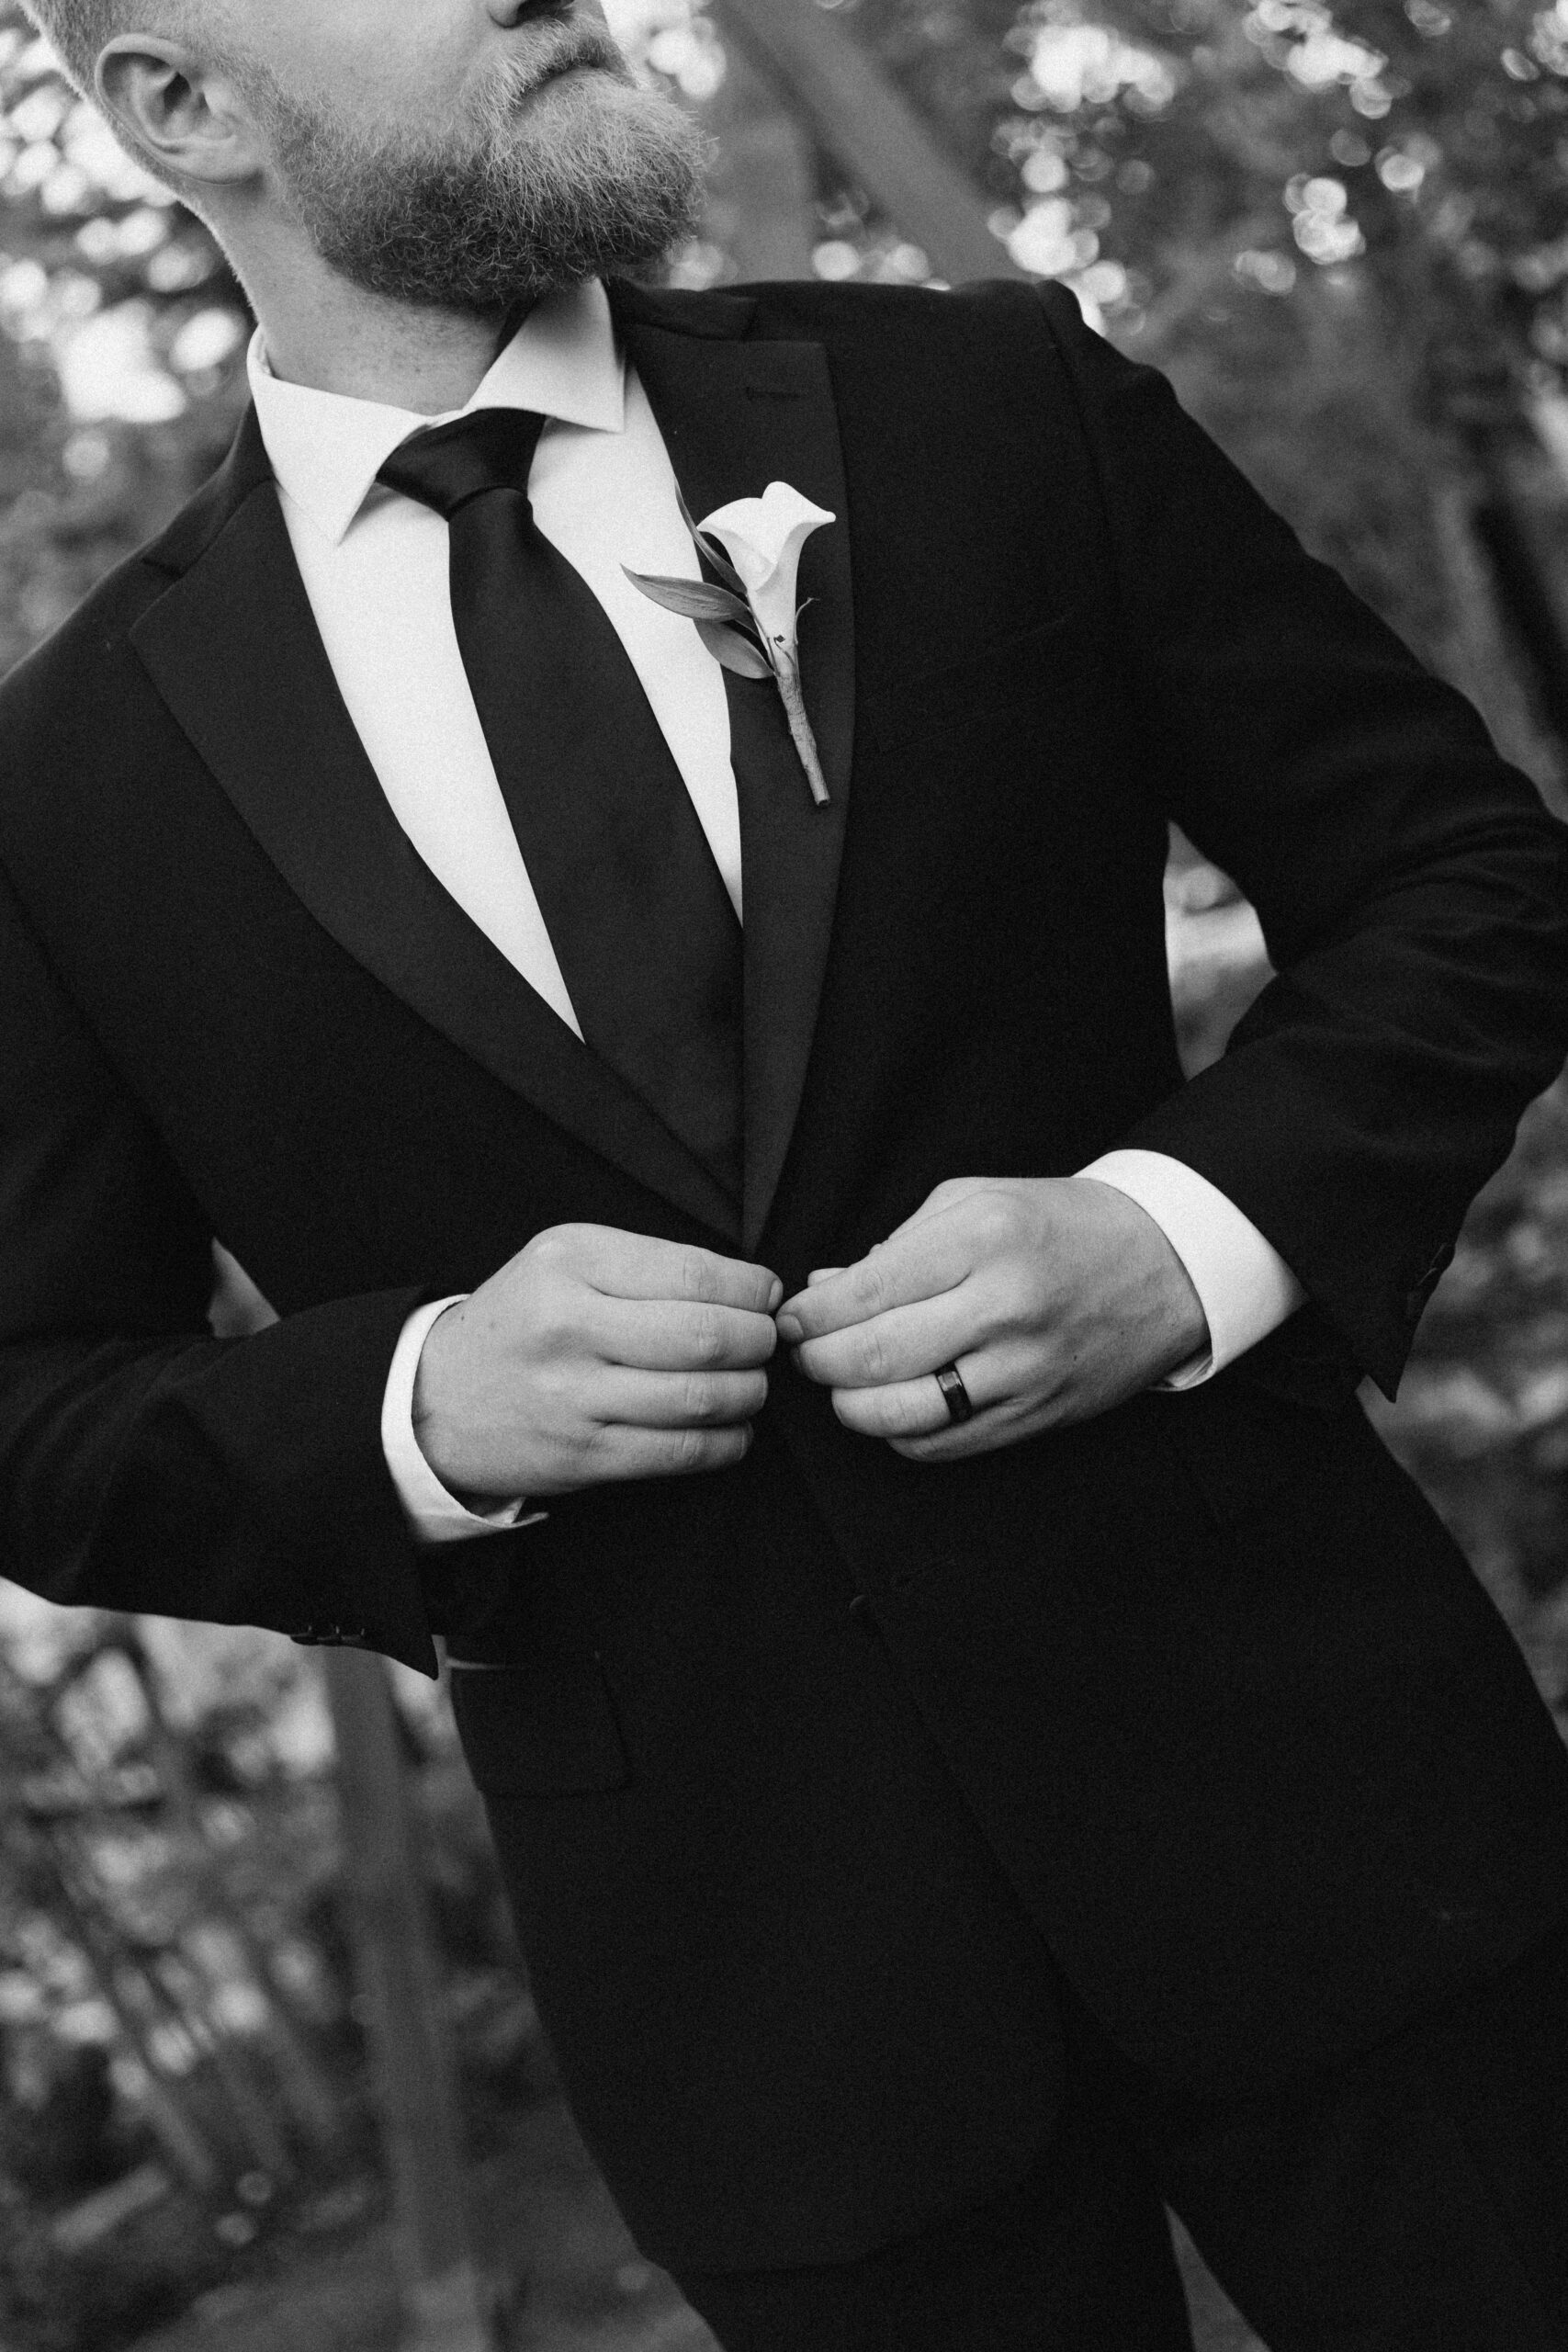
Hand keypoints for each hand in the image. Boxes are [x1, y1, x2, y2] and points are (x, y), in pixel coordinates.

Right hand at [412, 1225, 780, 1500]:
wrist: (435, 1398)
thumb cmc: (522, 1320)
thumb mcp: (565, 1260)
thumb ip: (649, 1264)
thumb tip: (749, 1287)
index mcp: (571, 1263)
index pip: (694, 1273)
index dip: (751, 1289)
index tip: (766, 1296)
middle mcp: (570, 1327)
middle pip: (707, 1337)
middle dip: (760, 1341)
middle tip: (766, 1342)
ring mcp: (574, 1398)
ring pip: (701, 1398)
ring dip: (750, 1393)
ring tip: (752, 1384)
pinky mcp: (582, 1457)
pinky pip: (679, 1453)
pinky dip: (727, 1443)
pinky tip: (734, 1429)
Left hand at [775, 1177, 1207, 1460]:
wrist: (1165, 1265)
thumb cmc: (1061, 1224)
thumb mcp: (977, 1199)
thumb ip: (896, 1244)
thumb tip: (825, 1289)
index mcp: (984, 1240)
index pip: (867, 1291)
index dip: (810, 1315)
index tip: (790, 1319)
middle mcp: (1004, 1307)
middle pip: (874, 1357)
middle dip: (818, 1362)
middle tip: (803, 1355)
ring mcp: (1023, 1369)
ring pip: (903, 1414)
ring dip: (850, 1407)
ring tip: (842, 1385)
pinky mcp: (1036, 1415)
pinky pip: (944, 1445)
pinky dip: (899, 1434)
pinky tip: (891, 1408)